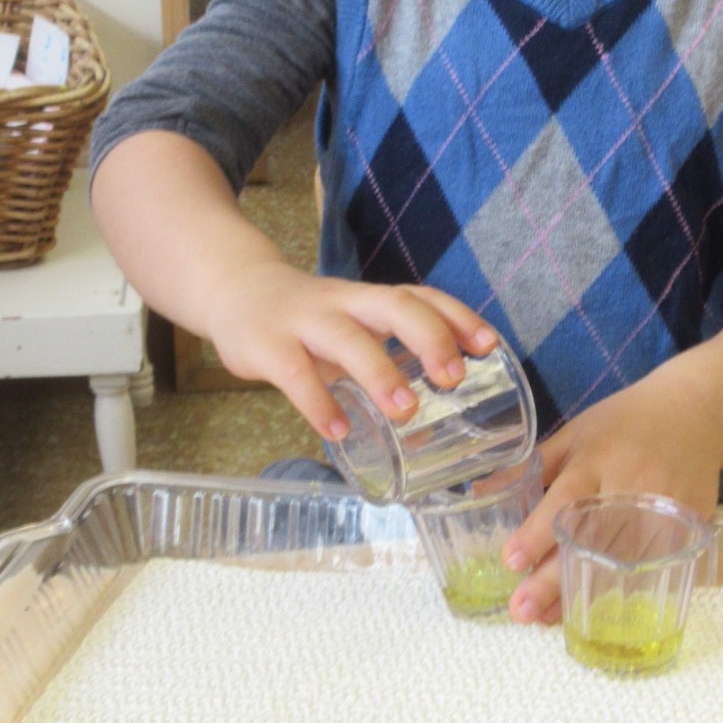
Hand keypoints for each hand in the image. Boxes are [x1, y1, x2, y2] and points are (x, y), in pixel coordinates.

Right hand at [202, 258, 500, 442]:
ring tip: (406, 412)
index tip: (489, 345)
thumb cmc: (308, 320)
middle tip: (454, 379)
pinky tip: (337, 431)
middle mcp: (343, 302)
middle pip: (394, 305)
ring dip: (380, 372)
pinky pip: (294, 374)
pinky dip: (318, 403)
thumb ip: (386, 358)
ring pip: (347, 338)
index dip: (456, 317)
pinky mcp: (266, 345)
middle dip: (429, 337)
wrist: (234, 291)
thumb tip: (434, 423)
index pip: (421, 297)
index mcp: (369, 299)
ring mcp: (303, 321)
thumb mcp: (351, 325)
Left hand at [500, 375, 720, 625]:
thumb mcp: (576, 432)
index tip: (510, 561)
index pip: (566, 499)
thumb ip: (533, 465)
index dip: (539, 532)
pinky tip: (594, 612)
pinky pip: (653, 566)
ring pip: (622, 563)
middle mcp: (631, 484)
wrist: (695, 413)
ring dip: (583, 594)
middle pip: (592, 541)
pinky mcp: (687, 527)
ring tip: (546, 620)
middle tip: (521, 611)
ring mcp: (663, 509)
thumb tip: (480, 492)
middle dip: (555, 579)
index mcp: (598, 457)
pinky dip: (622, 591)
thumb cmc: (624, 423)